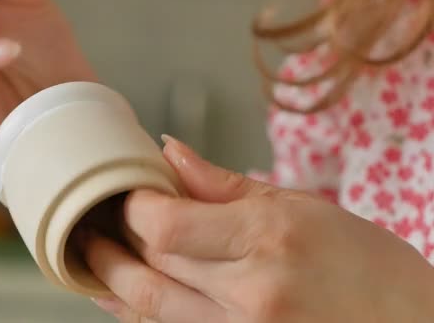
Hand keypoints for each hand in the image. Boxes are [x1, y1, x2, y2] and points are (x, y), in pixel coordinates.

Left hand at [82, 136, 433, 321]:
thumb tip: (172, 154)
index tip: (124, 196)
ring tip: (91, 257)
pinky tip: (122, 296)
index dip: (132, 209)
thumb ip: (227, 185)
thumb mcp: (305, 208)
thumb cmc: (371, 269)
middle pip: (151, 267)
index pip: (165, 225)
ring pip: (150, 310)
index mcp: (270, 239)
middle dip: (111, 243)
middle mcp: (252, 293)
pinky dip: (139, 314)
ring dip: (111, 282)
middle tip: (89, 224)